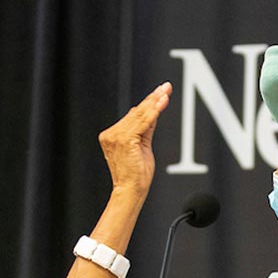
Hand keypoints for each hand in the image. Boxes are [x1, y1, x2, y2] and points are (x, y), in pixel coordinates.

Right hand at [98, 82, 171, 197]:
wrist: (131, 191)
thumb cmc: (136, 175)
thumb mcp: (142, 146)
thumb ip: (145, 129)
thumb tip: (151, 112)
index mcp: (112, 135)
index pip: (133, 115)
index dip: (148, 102)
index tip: (159, 92)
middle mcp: (112, 134)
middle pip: (136, 112)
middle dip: (153, 98)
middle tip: (166, 86)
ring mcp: (116, 136)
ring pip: (140, 115)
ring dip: (155, 102)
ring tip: (166, 92)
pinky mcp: (125, 140)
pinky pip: (143, 123)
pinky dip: (153, 112)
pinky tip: (161, 103)